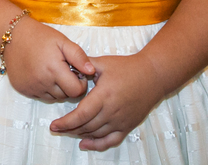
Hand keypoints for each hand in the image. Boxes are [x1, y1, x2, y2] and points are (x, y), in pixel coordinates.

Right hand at [3, 19, 93, 102]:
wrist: (13, 36)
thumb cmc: (40, 36)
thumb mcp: (62, 41)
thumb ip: (79, 56)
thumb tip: (91, 71)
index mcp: (54, 69)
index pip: (76, 91)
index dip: (80, 83)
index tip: (77, 73)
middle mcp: (42, 82)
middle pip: (65, 96)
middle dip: (69, 86)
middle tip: (64, 71)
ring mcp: (31, 87)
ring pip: (53, 98)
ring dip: (57, 89)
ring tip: (53, 72)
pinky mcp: (23, 90)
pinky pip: (41, 96)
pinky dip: (45, 89)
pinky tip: (42, 75)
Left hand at [50, 53, 164, 150]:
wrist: (153, 76)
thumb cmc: (128, 68)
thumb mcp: (104, 63)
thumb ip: (84, 65)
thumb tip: (66, 66)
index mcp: (104, 95)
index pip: (81, 114)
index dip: (66, 122)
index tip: (54, 125)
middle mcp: (112, 111)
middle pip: (86, 127)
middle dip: (69, 129)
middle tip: (57, 128)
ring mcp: (120, 120)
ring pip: (96, 134)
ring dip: (80, 135)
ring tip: (68, 132)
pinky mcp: (128, 126)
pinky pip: (111, 140)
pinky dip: (97, 145)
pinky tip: (85, 144)